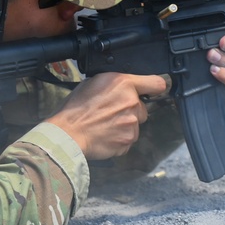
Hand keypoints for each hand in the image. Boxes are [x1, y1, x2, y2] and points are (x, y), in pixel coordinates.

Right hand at [46, 72, 167, 159]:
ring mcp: (132, 124)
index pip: (156, 83)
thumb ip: (114, 83)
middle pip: (142, 108)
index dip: (154, 87)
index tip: (152, 91)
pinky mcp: (128, 141)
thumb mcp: (92, 82)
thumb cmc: (75, 108)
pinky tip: (105, 135)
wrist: (68, 133)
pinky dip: (119, 139)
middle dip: (131, 111)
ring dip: (124, 126)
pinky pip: (128, 139)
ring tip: (105, 125)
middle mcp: (132, 103)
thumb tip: (122, 86)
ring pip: (135, 125)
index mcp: (124, 84)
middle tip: (111, 113)